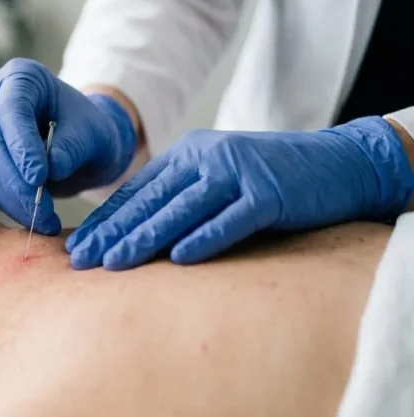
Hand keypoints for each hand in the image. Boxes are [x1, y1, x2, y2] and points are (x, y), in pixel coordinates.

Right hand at [0, 58, 137, 233]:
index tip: (39, 178)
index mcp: (21, 76)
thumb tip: (51, 169)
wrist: (80, 143)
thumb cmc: (88, 129)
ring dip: (11, 198)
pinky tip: (32, 218)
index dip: (21, 145)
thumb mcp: (92, 133)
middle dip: (14, 180)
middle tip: (41, 209)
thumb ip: (72, 146)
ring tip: (43, 220)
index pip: (12, 109)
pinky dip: (7, 203)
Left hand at [66, 117, 413, 269]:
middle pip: (150, 200)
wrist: (341, 164)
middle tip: (78, 260)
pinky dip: (206, 238)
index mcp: (189, 153)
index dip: (104, 221)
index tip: (75, 248)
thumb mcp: (218, 180)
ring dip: (145, 237)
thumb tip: (135, 237)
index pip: (137, 191)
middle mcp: (207, 157)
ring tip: (114, 263)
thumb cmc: (272, 181)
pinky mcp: (270, 192)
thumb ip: (181, 198)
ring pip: (181, 209)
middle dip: (111, 232)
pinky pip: (231, 219)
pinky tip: (180, 259)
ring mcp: (238, 172)